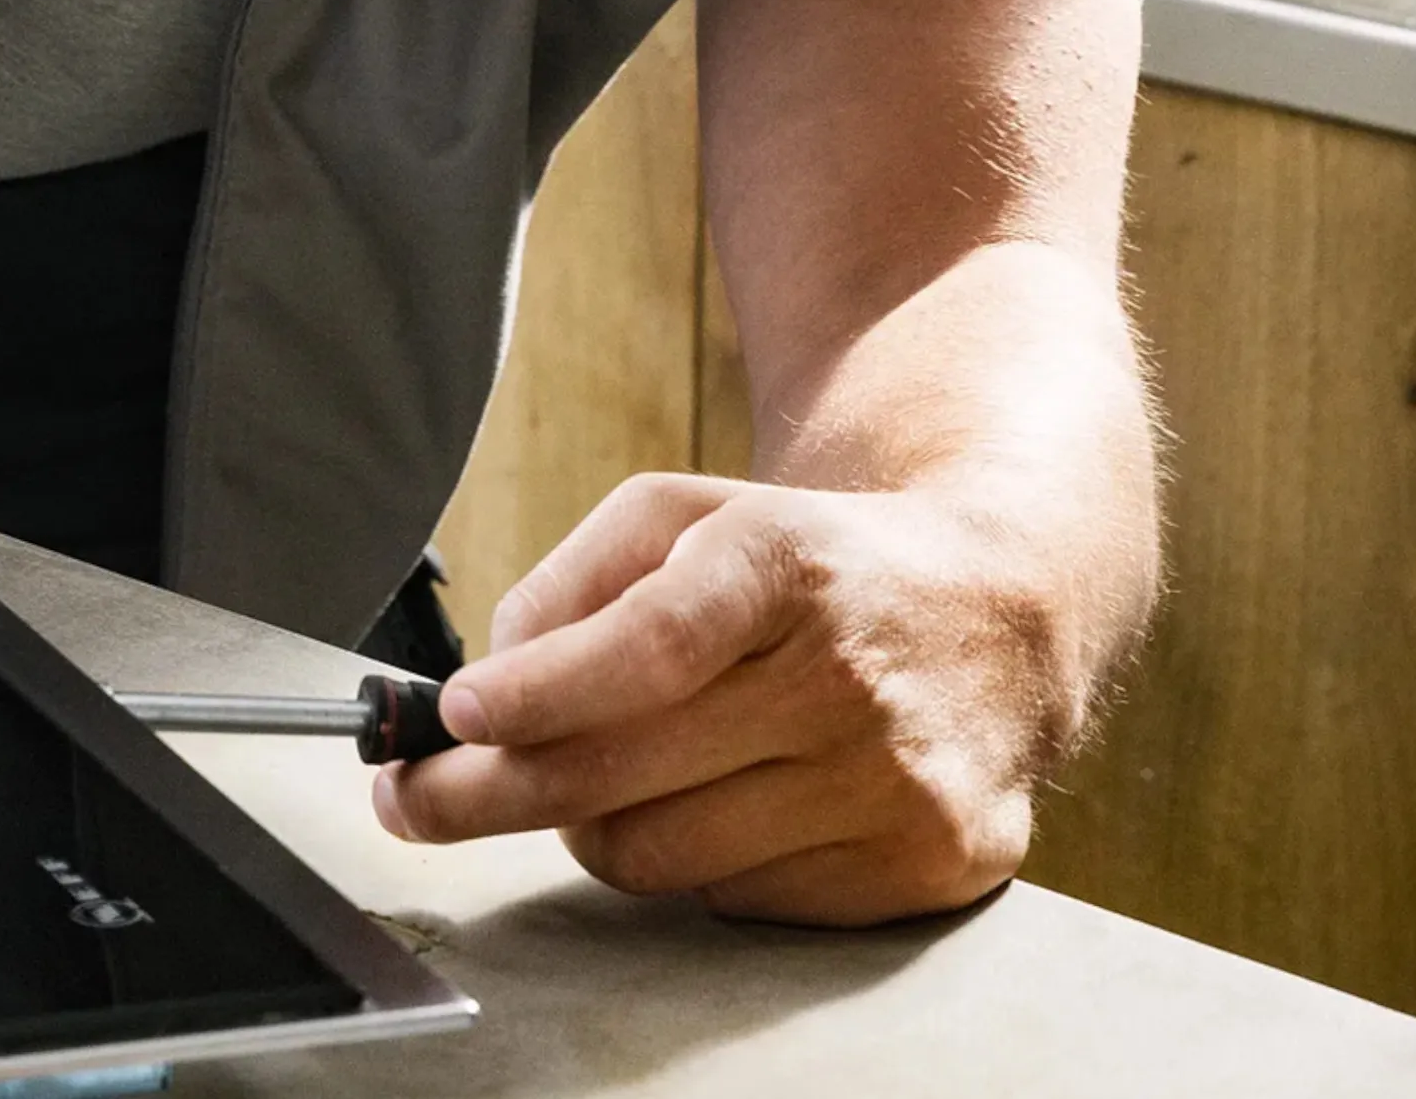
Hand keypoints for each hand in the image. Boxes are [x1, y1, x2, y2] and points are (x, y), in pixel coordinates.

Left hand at [378, 473, 1104, 926]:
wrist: (1001, 613)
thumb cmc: (815, 565)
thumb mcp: (691, 514)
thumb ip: (575, 579)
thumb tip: (493, 684)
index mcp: (791, 564)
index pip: (650, 647)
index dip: (536, 696)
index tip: (451, 718)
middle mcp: (853, 676)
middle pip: (626, 774)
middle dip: (487, 793)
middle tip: (414, 799)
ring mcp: (895, 783)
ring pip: (661, 858)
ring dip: (595, 829)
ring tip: (606, 779)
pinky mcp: (924, 865)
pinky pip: (736, 902)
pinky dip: (699, 862)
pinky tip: (732, 803)